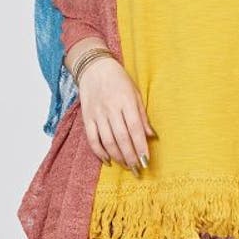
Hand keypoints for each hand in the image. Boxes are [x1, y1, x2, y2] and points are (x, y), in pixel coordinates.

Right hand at [77, 57, 156, 175]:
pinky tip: (108, 161)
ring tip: (127, 166)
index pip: (135, 128)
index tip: (146, 161)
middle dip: (131, 156)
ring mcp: (97, 114)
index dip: (141, 146)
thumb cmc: (119, 80)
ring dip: (118, 157)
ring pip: (107, 141)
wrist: (94, 68)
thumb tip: (152, 136)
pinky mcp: (86, 117)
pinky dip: (99, 152)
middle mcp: (111, 108)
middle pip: (122, 138)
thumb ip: (142, 115)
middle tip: (138, 170)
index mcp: (126, 101)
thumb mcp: (135, 93)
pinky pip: (92, 139)